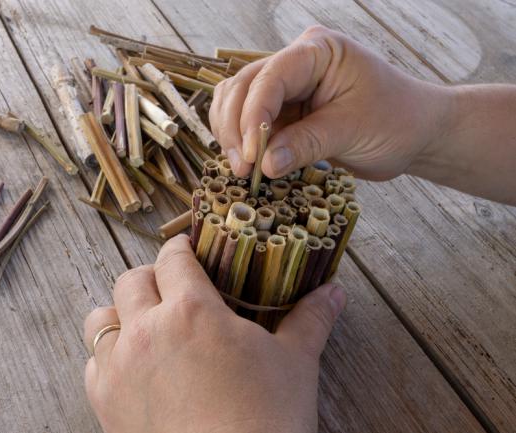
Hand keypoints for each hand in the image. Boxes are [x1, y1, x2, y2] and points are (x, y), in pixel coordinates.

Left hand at [84, 235, 345, 432]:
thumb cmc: (267, 419)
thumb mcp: (295, 364)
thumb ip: (310, 320)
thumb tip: (334, 292)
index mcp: (192, 310)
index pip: (173, 258)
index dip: (181, 248)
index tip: (189, 250)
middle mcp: (147, 330)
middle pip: (131, 280)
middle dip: (151, 277)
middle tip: (172, 288)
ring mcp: (120, 366)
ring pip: (101, 317)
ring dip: (121, 313)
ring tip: (145, 324)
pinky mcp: (105, 402)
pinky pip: (92, 362)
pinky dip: (108, 357)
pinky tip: (132, 367)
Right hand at [209, 25, 453, 180]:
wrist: (414, 133)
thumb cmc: (396, 120)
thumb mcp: (353, 131)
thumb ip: (307, 144)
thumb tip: (265, 164)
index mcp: (317, 52)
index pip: (270, 78)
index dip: (252, 116)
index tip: (252, 156)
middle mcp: (295, 63)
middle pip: (242, 87)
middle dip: (235, 128)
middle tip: (242, 169)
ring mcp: (286, 86)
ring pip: (235, 102)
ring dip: (231, 135)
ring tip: (243, 169)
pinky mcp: (282, 111)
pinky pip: (245, 121)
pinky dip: (240, 141)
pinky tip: (249, 163)